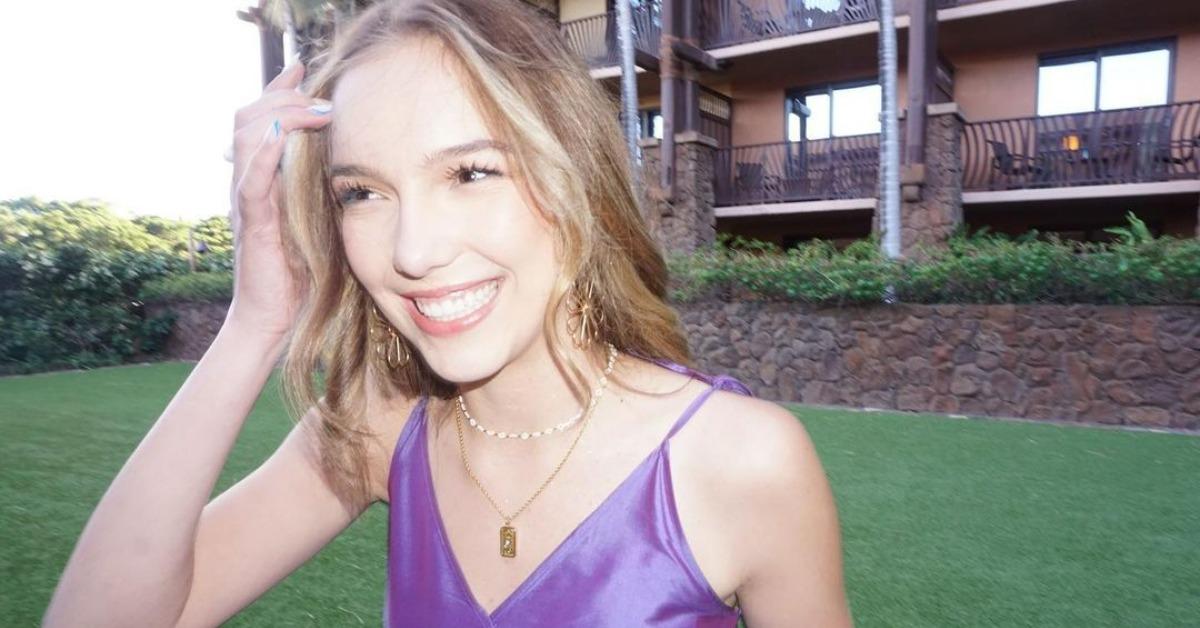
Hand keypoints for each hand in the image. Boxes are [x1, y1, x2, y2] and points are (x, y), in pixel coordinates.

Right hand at [224, 61, 332, 339]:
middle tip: (317, 89)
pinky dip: (262, 153)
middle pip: (249, 116)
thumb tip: (352, 166)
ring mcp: (247, 200)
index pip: (263, 120)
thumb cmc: (299, 275)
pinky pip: (249, 180)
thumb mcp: (316, 221)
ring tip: (313, 109)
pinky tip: (279, 137)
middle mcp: (249, 182)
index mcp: (264, 179)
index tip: (303, 67)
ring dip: (279, 115)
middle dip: (282, 95)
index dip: (280, 91)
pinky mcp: (251, 222)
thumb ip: (323, 190)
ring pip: (246, 137)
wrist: (272, 317)